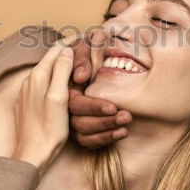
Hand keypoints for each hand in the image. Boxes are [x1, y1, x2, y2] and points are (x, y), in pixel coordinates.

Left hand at [11, 43, 73, 174]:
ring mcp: (25, 94)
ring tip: (74, 63)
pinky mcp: (26, 105)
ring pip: (45, 72)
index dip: (71, 41)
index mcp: (38, 77)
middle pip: (49, 59)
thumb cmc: (49, 129)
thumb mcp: (59, 97)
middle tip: (82, 46)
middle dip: (65, 51)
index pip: (56, 50)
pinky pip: (40, 85)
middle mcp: (29, 82)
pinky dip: (52, 79)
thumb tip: (66, 50)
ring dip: (59, 65)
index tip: (85, 36)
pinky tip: (60, 85)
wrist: (32, 154)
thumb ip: (61, 71)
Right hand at [67, 33, 131, 148]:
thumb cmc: (84, 49)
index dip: (93, 106)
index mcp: (62, 89)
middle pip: (79, 123)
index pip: (75, 104)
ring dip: (106, 132)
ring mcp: (71, 119)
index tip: (113, 106)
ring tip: (125, 126)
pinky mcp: (80, 129)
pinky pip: (89, 141)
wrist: (86, 53)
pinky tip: (121, 133)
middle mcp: (64, 107)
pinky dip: (105, 139)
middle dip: (104, 121)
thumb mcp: (81, 47)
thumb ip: (81, 59)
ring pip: (83, 136)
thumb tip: (81, 78)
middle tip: (126, 117)